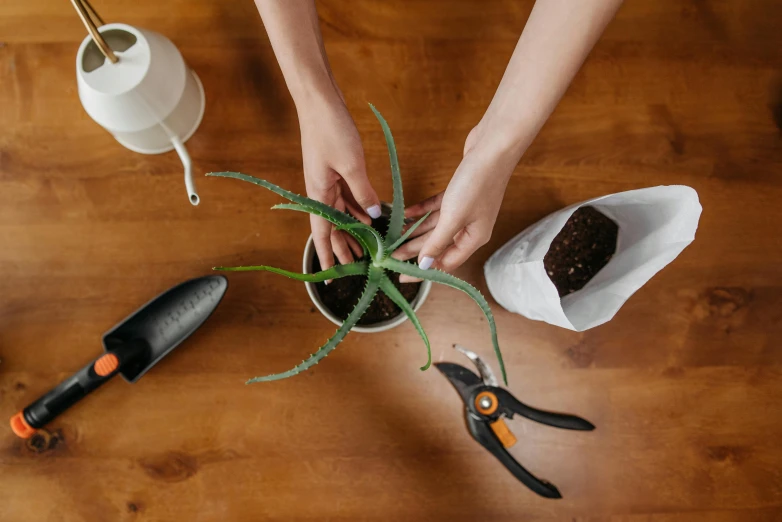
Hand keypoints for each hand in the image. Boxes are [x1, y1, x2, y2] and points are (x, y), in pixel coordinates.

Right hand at [299, 95, 380, 270]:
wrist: (319, 101)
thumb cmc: (331, 130)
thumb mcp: (352, 164)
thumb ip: (364, 192)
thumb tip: (374, 216)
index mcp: (318, 193)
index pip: (322, 233)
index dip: (327, 255)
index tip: (331, 276)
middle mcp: (320, 191)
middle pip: (332, 227)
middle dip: (343, 247)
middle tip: (356, 266)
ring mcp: (328, 181)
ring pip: (341, 213)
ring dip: (353, 230)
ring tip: (366, 248)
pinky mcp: (336, 170)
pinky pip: (347, 197)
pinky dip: (358, 209)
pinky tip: (370, 218)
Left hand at [393, 124, 517, 280]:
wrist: (493, 147)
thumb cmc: (477, 184)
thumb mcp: (454, 217)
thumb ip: (437, 242)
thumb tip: (425, 265)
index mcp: (474, 238)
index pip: (446, 262)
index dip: (424, 270)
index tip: (403, 276)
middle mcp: (471, 226)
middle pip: (438, 244)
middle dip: (414, 250)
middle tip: (391, 256)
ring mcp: (465, 209)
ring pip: (435, 226)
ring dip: (415, 231)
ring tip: (393, 237)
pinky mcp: (459, 192)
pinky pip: (437, 207)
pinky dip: (422, 211)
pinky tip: (406, 213)